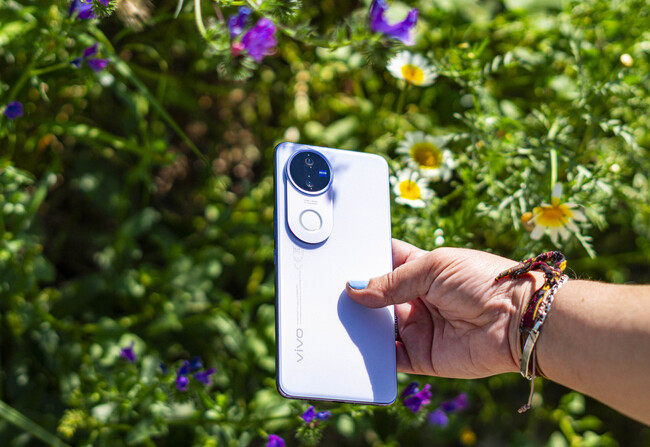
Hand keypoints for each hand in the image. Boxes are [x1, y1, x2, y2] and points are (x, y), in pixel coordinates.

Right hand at [346, 239, 541, 378]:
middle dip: (356, 295)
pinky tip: (355, 345)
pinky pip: (390, 357)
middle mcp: (417, 299)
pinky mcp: (422, 356)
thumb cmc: (483, 280)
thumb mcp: (433, 268)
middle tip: (328, 292)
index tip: (337, 259)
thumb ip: (391, 281)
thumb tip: (354, 288)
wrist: (518, 320)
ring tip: (335, 318)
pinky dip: (373, 354)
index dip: (363, 260)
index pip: (385, 262)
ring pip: (378, 327)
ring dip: (360, 325)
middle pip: (376, 297)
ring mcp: (418, 328)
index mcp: (421, 269)